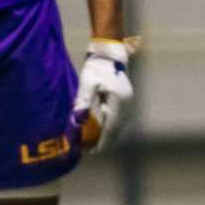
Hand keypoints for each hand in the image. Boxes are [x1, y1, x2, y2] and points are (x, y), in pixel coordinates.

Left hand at [73, 37, 134, 151]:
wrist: (109, 52)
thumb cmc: (97, 66)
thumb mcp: (88, 83)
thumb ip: (82, 102)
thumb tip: (77, 121)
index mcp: (119, 103)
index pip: (111, 130)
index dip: (101, 143)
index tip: (91, 153)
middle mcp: (127, 106)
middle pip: (115, 132)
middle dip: (102, 142)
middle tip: (86, 150)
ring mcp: (127, 104)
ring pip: (116, 127)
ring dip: (105, 136)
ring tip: (89, 143)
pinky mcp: (124, 102)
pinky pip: (116, 120)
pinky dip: (107, 128)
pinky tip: (97, 130)